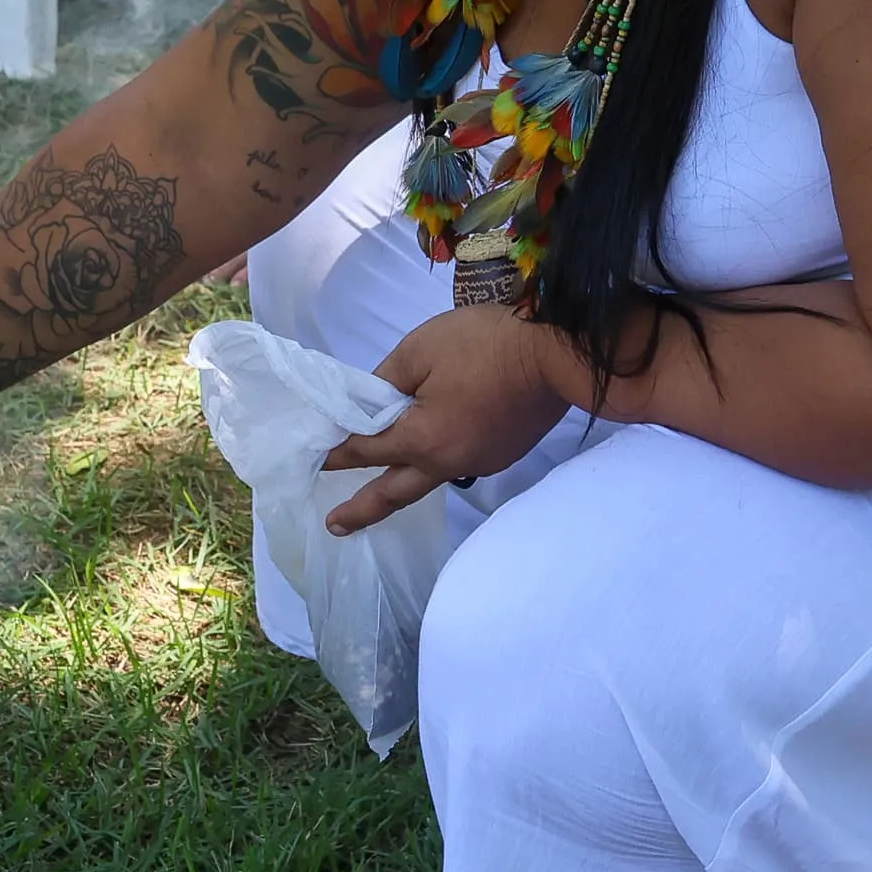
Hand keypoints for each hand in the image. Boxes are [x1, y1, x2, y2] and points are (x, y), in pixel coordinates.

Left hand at [320, 303, 571, 535]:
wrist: (557, 351)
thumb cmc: (483, 344)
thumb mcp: (419, 350)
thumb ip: (385, 381)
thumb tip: (368, 404)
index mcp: (420, 439)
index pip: (365, 451)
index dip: (336, 453)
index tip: (314, 461)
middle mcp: (446, 463)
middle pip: (394, 493)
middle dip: (361, 511)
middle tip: (335, 526)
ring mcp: (478, 462)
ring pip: (429, 480)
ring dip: (403, 485)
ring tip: (387, 482)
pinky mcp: (502, 455)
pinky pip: (458, 463)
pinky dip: (438, 461)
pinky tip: (436, 448)